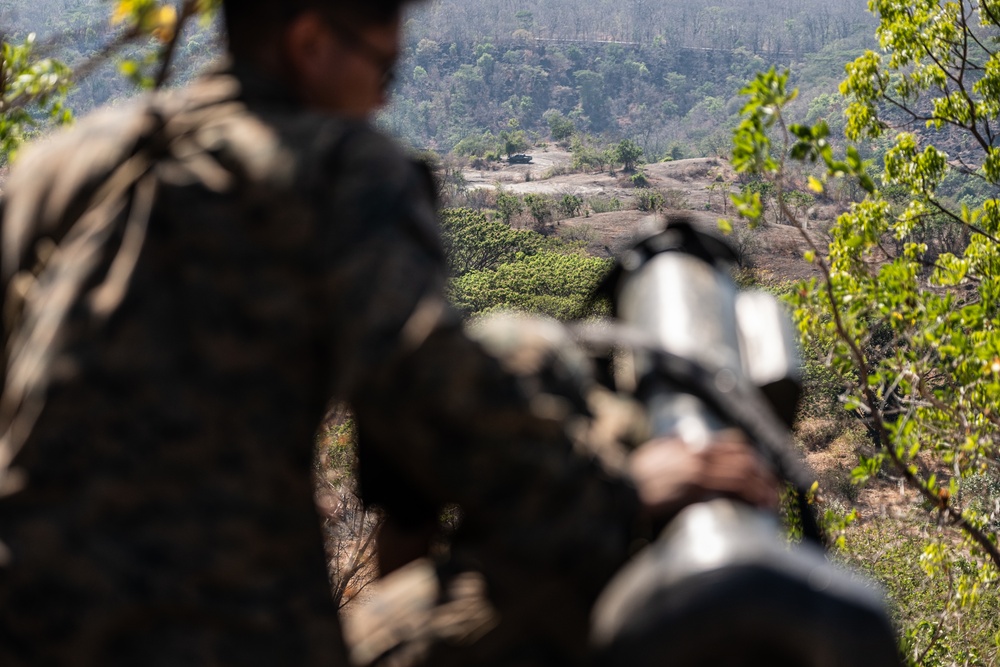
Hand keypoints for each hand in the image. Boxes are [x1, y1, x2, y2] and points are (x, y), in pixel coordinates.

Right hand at [627, 430, 778, 521]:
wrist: (622, 487)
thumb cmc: (636, 475)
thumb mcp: (656, 451)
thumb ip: (674, 444)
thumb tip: (684, 438)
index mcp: (692, 446)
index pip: (733, 446)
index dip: (753, 460)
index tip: (763, 473)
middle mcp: (699, 454)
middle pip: (744, 459)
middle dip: (763, 475)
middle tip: (773, 490)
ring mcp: (699, 471)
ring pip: (744, 473)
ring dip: (763, 487)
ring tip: (772, 501)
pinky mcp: (697, 488)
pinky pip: (733, 489)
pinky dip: (751, 495)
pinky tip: (759, 505)